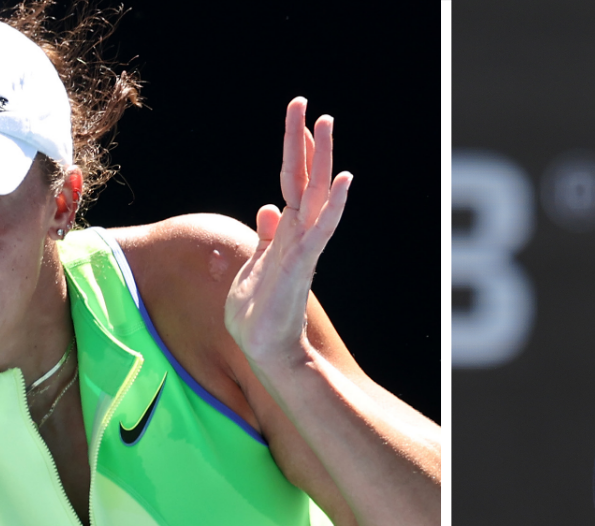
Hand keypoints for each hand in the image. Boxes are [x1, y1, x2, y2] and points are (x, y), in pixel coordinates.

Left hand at [224, 97, 352, 367]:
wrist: (263, 350)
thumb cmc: (256, 314)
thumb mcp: (253, 265)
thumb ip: (265, 237)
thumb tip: (267, 208)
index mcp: (286, 233)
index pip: (293, 183)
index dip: (296, 151)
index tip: (298, 117)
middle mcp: (299, 236)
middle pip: (307, 181)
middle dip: (308, 144)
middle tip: (314, 108)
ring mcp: (302, 249)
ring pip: (314, 195)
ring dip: (322, 160)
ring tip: (326, 126)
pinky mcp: (301, 265)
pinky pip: (319, 229)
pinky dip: (331, 205)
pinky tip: (341, 181)